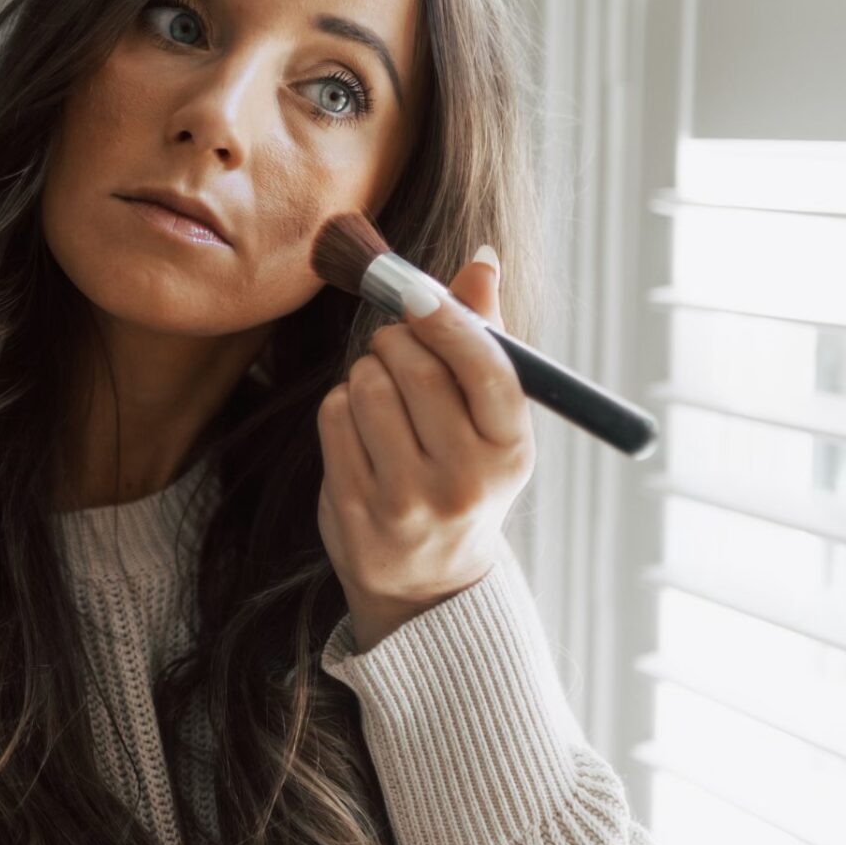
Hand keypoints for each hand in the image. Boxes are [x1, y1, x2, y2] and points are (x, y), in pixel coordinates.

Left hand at [316, 248, 534, 650]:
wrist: (429, 585)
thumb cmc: (463, 476)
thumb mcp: (491, 423)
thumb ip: (486, 340)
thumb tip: (482, 260)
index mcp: (512, 452)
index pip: (486, 369)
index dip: (448, 319)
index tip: (418, 292)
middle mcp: (465, 481)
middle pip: (417, 369)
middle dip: (396, 340)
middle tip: (393, 343)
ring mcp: (407, 502)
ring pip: (367, 388)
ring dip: (365, 372)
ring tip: (380, 393)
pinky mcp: (355, 512)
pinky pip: (333, 418)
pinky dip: (340, 406)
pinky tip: (359, 427)